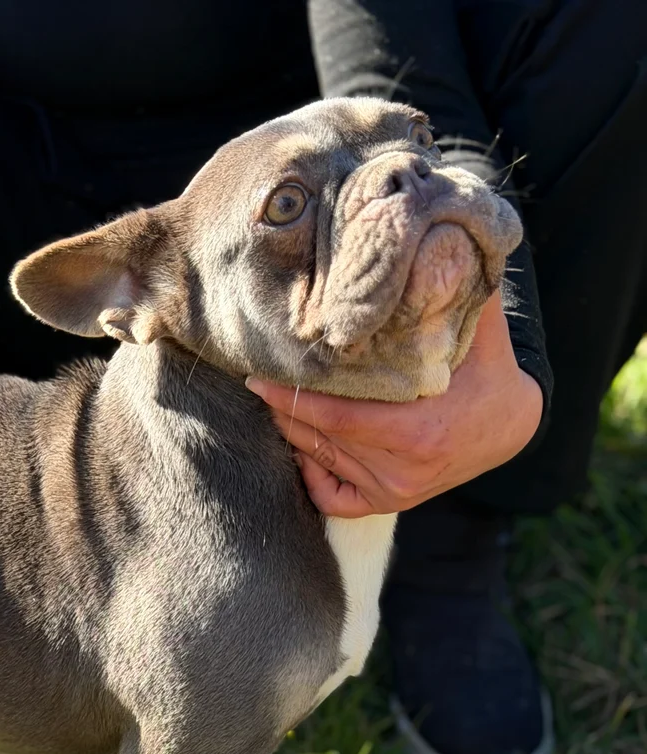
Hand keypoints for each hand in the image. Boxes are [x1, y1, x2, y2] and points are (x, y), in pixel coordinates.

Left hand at [245, 293, 543, 517]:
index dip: (292, 397)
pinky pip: (332, 498)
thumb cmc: (487, 370)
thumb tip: (433, 238)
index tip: (259, 377)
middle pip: (320, 439)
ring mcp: (395, 490)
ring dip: (293, 432)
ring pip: (320, 461)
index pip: (335, 417)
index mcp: (418, 433)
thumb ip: (458, 292)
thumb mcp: (480, 329)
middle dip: (285, 408)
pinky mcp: (389, 501)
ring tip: (276, 400)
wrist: (509, 426)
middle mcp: (403, 469)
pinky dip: (312, 473)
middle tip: (260, 380)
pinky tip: (304, 445)